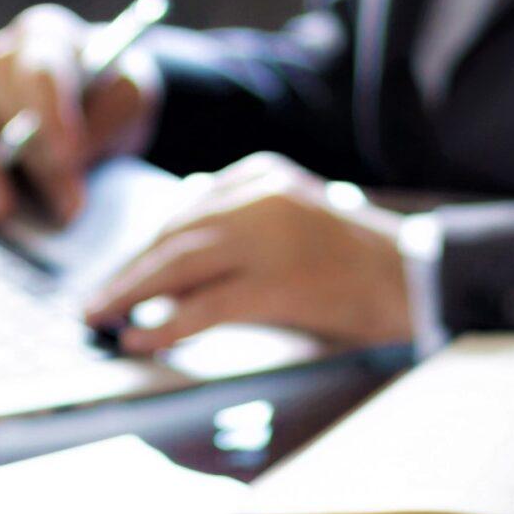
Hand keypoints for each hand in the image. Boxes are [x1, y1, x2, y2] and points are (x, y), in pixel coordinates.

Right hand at [0, 4, 159, 223]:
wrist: (96, 105)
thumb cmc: (111, 93)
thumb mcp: (128, 98)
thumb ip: (102, 124)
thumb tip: (65, 168)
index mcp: (43, 35)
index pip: (41, 72)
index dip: (52, 115)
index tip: (70, 155)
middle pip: (4, 108)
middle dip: (35, 160)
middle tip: (68, 206)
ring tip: (4, 211)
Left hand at [84, 153, 413, 350]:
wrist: (420, 279)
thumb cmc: (353, 258)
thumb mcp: (291, 218)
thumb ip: (238, 217)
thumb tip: (179, 216)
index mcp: (260, 175)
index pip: (184, 213)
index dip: (144, 251)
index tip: (116, 277)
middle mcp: (259, 197)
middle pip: (173, 236)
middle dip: (128, 273)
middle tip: (93, 302)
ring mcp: (268, 237)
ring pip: (178, 265)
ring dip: (130, 295)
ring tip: (100, 318)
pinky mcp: (277, 282)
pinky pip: (206, 305)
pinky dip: (166, 324)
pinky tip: (139, 339)